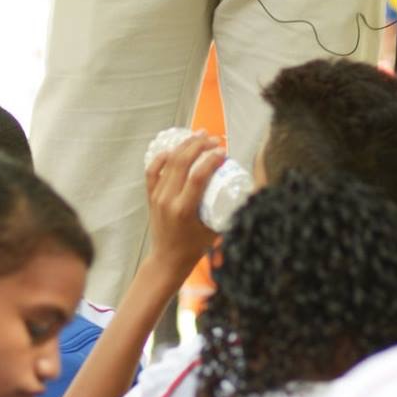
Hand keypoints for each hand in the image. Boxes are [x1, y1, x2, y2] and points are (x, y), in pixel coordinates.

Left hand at [145, 131, 225, 282]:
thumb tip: (245, 191)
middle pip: (182, 163)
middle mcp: (168, 200)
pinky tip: (172, 149)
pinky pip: (152, 171)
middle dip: (199, 146)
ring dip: (184, 146)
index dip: (211, 160)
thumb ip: (225, 211)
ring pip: (168, 163)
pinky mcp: (151, 197)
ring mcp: (157, 197)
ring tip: (199, 136)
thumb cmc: (194, 248)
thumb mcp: (214, 230)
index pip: (197, 176)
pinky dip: (161, 158)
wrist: (167, 260)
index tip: (223, 152)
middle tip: (214, 139)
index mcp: (184, 210)